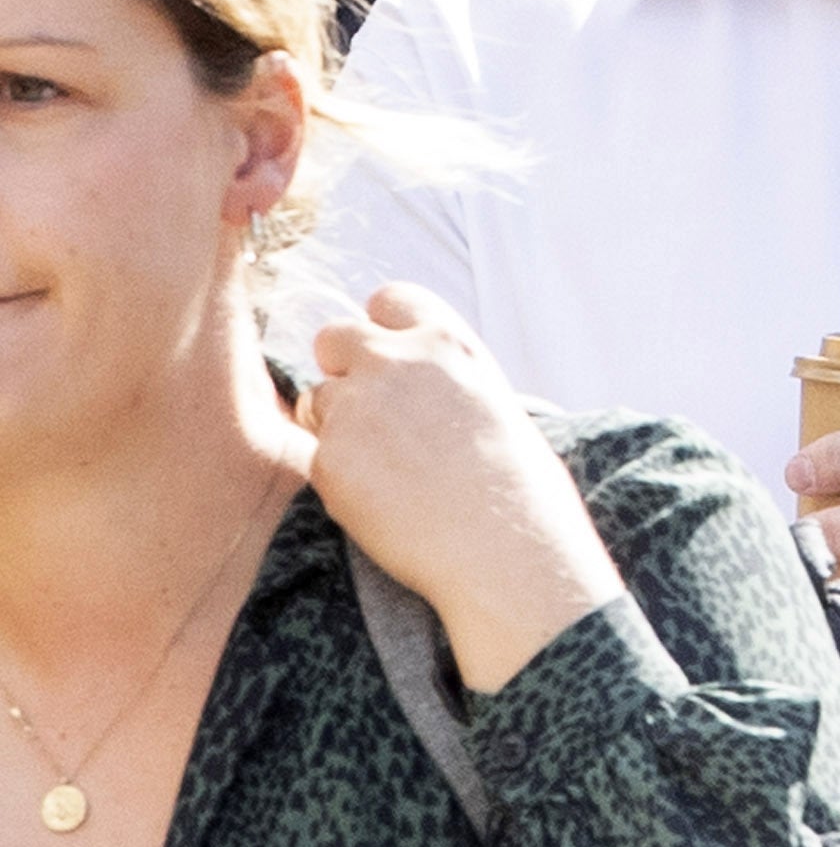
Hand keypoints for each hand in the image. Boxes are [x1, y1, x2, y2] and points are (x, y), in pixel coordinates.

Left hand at [305, 284, 623, 692]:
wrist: (505, 546)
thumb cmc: (517, 484)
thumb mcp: (492, 401)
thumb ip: (442, 376)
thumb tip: (413, 385)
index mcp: (447, 342)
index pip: (388, 300)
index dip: (384, 331)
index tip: (393, 363)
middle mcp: (396, 362)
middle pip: (333, 337)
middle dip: (343, 369)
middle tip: (371, 416)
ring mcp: (356, 408)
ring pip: (315, 400)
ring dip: (336, 427)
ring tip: (385, 470)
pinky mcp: (327, 459)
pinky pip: (315, 456)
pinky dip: (338, 476)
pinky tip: (381, 501)